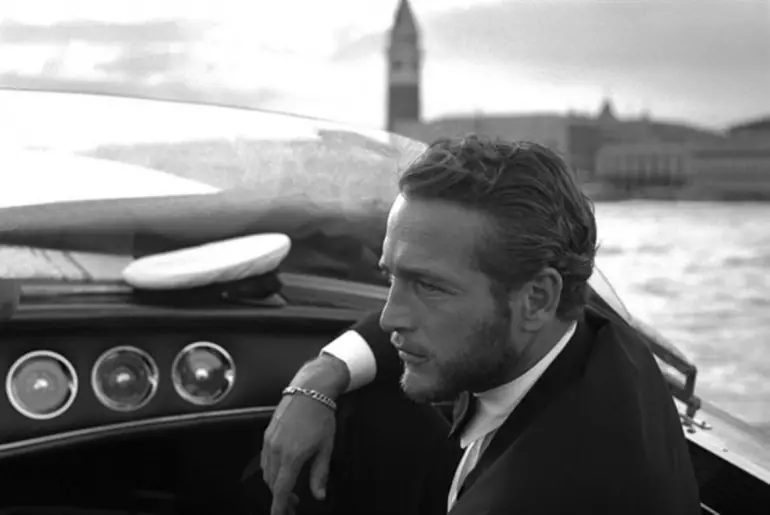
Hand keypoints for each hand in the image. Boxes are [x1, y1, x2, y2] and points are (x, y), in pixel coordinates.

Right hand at [261, 393, 336, 514]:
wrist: (310, 390)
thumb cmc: (321, 416)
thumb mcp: (326, 447)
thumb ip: (320, 474)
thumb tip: (319, 495)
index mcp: (292, 455)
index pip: (281, 489)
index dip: (279, 507)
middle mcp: (276, 450)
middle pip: (272, 483)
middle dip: (280, 498)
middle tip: (294, 505)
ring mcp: (269, 441)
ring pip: (266, 472)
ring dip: (275, 484)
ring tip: (290, 489)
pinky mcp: (267, 434)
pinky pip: (265, 459)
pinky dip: (271, 470)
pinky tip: (283, 471)